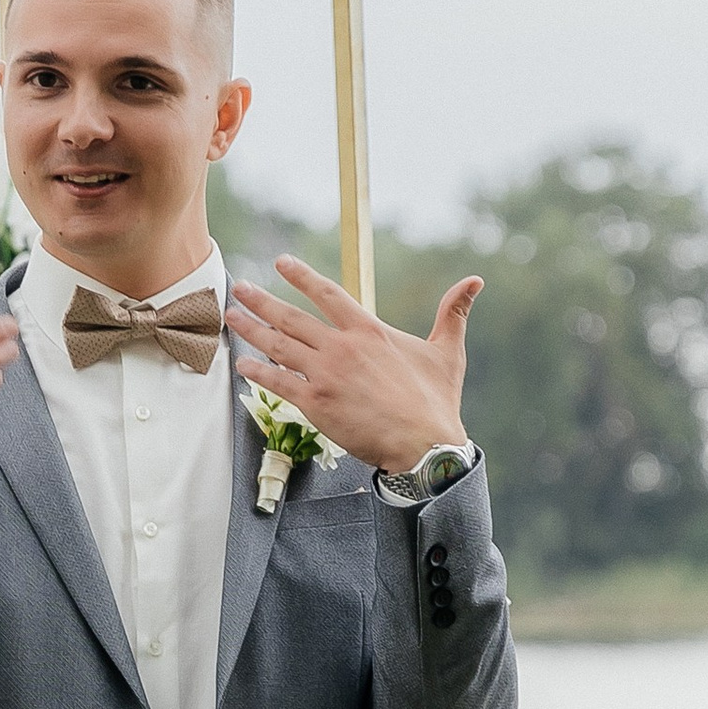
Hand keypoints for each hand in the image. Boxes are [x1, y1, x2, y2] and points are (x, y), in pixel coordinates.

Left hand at [227, 257, 479, 473]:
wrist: (423, 445)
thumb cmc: (436, 401)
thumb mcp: (447, 351)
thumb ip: (453, 313)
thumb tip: (475, 280)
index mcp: (369, 331)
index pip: (328, 294)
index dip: (302, 276)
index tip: (281, 263)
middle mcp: (342, 347)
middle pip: (292, 317)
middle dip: (262, 300)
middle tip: (239, 288)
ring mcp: (326, 375)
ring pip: (279, 345)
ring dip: (252, 329)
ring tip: (232, 315)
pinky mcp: (315, 404)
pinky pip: (279, 383)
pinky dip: (258, 371)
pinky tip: (242, 363)